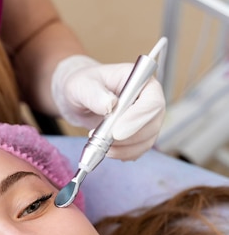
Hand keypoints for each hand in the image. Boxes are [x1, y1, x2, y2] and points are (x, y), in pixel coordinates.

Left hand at [51, 55, 165, 159]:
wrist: (81, 99)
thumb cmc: (84, 85)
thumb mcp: (82, 84)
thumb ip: (94, 93)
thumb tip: (109, 104)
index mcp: (141, 80)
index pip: (152, 102)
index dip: (138, 119)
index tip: (116, 132)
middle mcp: (149, 99)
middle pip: (153, 124)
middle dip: (129, 137)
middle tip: (104, 141)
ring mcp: (147, 118)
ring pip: (147, 140)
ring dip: (124, 148)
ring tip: (100, 143)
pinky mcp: (140, 134)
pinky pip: (139, 149)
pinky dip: (123, 153)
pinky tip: (108, 149)